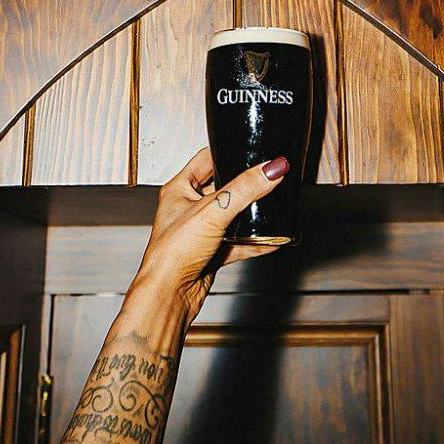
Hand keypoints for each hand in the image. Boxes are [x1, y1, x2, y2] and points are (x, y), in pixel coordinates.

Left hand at [130, 145, 289, 320]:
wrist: (169, 295)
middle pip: (223, 188)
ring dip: (251, 215)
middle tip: (266, 177)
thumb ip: (245, 188)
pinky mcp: (211, 252)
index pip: (205, 159)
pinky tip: (271, 240)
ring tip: (273, 207)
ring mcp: (201, 231)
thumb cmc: (172, 253)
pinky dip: (254, 241)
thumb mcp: (213, 212)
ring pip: (232, 216)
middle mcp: (188, 208)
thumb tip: (271, 168)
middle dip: (245, 185)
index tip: (248, 147)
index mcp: (179, 189)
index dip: (226, 151)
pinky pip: (237, 242)